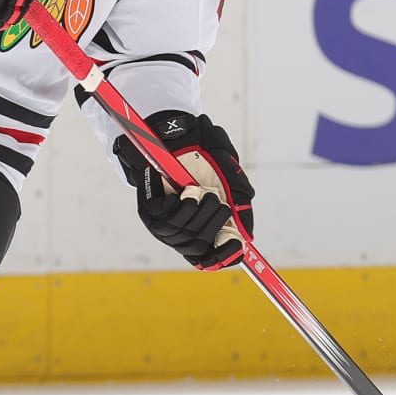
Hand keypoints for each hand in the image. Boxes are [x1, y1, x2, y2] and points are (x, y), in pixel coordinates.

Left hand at [113, 111, 254, 270]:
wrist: (180, 136)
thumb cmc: (205, 158)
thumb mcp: (231, 180)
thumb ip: (240, 207)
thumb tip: (247, 237)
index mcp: (201, 228)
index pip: (209, 258)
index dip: (221, 258)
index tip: (237, 248)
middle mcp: (181, 230)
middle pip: (198, 248)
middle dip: (212, 223)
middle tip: (217, 199)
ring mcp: (163, 223)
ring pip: (181, 235)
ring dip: (197, 212)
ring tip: (201, 191)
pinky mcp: (148, 211)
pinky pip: (165, 221)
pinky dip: (180, 206)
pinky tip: (185, 191)